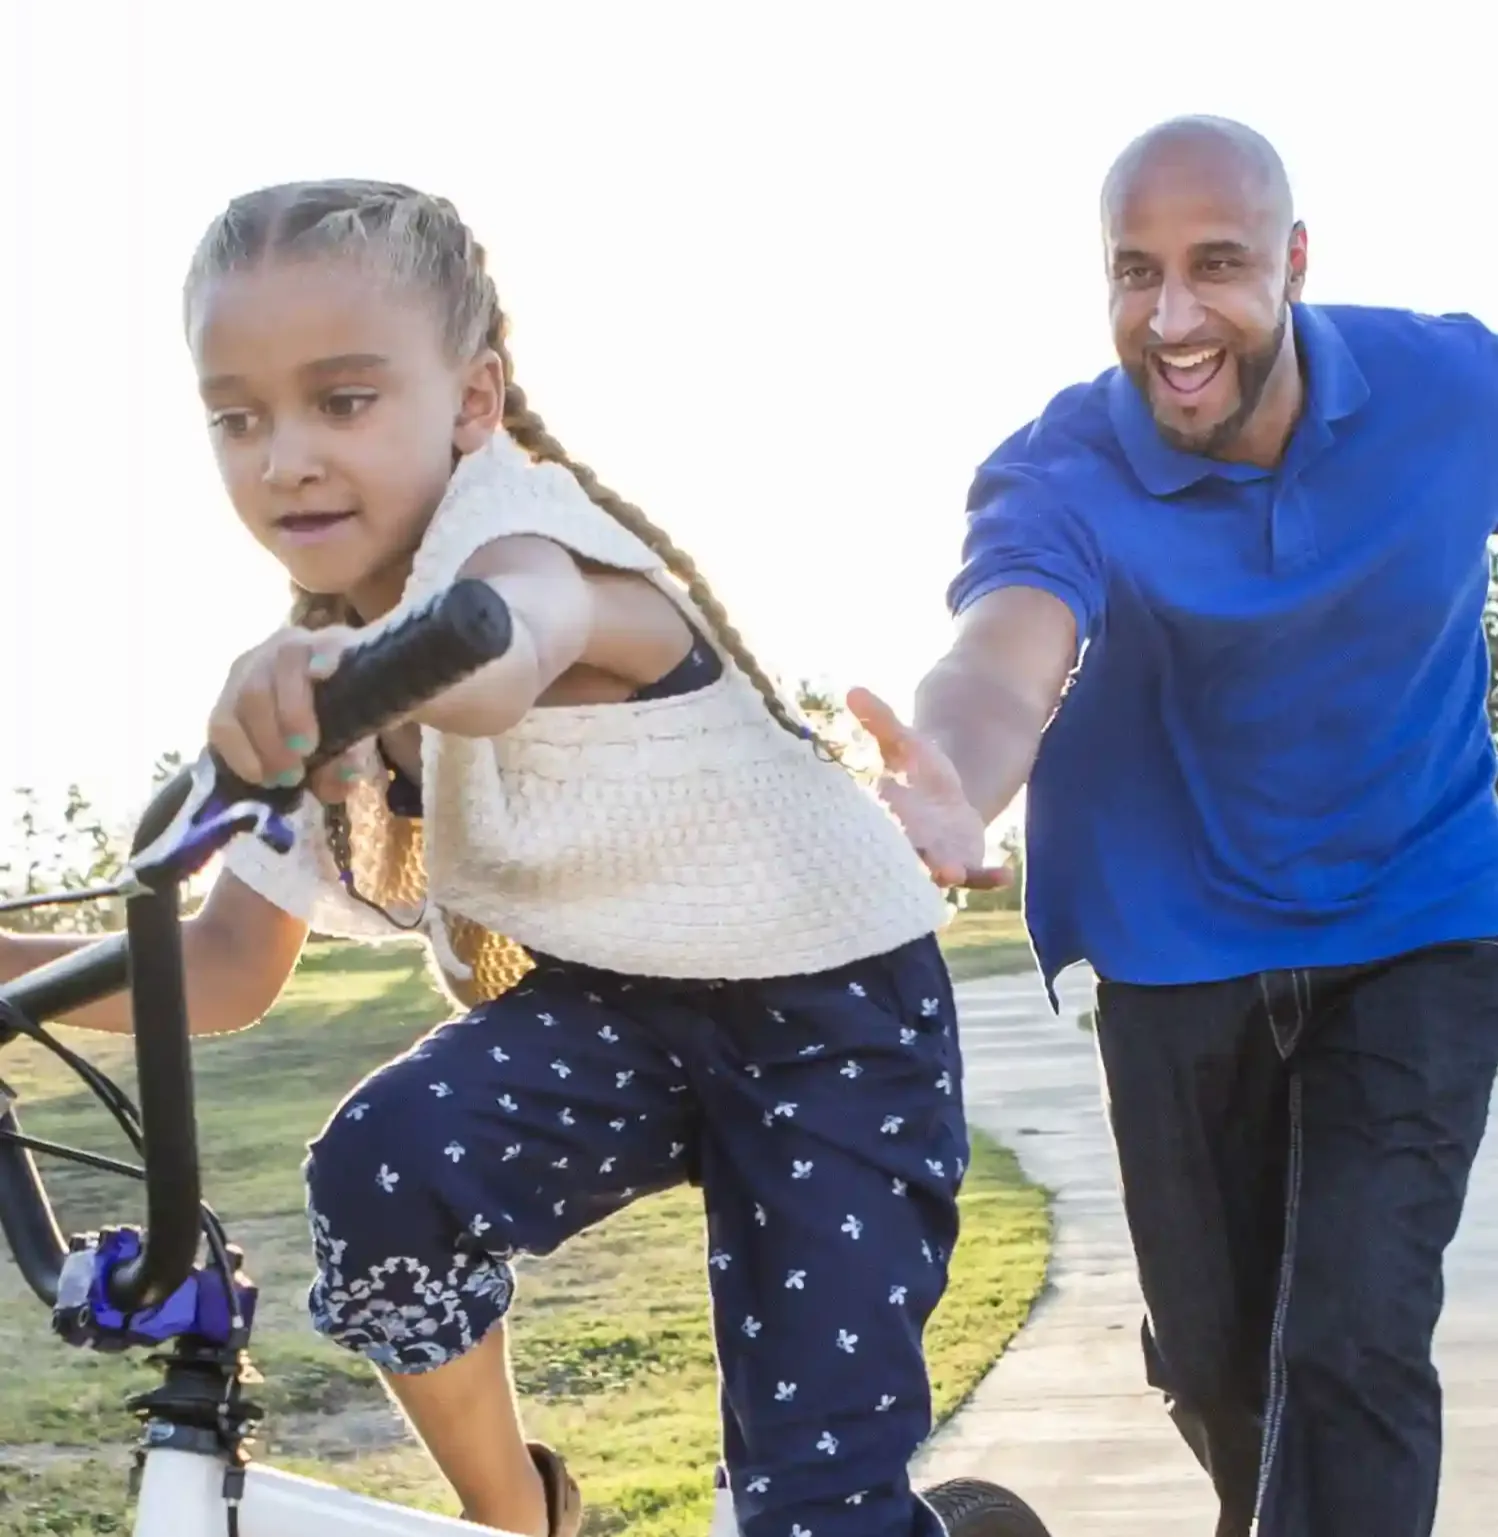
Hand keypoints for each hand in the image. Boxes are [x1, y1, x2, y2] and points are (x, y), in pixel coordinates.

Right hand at [207, 626, 360, 802]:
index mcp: (333, 646)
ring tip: (284, 777)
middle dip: (290, 716)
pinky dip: (239, 752)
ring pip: (247, 694)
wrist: (315, 724)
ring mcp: (252, 667)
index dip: (324, 652)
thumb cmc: (345, 723)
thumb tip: (341, 777)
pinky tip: (257, 774)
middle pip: (281, 667)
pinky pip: (222, 722)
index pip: (327, 640)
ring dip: (265, 742)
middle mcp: (289, 647)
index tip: (325, 671)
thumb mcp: (358, 740)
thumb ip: (353, 758)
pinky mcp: (226, 697)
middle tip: (305, 759)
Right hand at [845, 686, 1009, 889]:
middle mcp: (909, 839)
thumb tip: (853, 690)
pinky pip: (976, 877)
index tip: (886, 824)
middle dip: (912, 857)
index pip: (880, 820)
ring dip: (948, 874)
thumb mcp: (902, 741)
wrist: (941, 796)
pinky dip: (988, 879)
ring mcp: (938, 855)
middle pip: (908, 853)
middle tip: (918, 862)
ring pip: (939, 870)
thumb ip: (880, 720)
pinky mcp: (965, 863)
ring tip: (955, 875)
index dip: (883, 824)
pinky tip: (1006, 875)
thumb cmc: (916, 769)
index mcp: (889, 812)